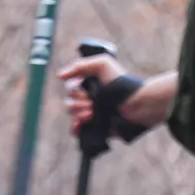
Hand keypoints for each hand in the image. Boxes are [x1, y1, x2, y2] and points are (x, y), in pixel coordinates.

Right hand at [59, 54, 176, 137]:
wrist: (134, 105)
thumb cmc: (121, 83)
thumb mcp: (102, 64)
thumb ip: (80, 66)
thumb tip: (60, 76)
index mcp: (89, 84)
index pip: (70, 88)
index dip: (75, 90)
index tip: (86, 91)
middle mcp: (89, 98)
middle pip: (69, 101)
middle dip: (78, 103)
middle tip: (91, 103)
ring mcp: (91, 113)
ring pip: (72, 114)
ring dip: (79, 113)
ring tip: (92, 112)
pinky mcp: (94, 127)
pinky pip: (76, 129)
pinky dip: (75, 128)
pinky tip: (80, 124)